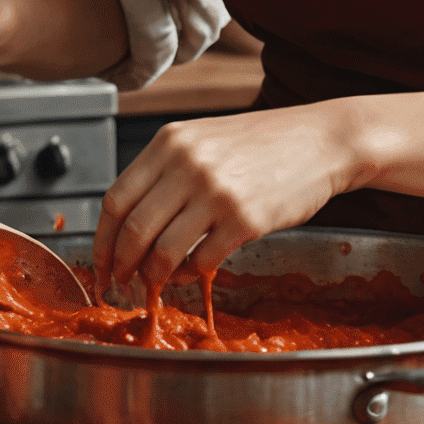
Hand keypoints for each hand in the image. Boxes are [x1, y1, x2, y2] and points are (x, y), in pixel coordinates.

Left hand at [93, 103, 362, 295]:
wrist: (321, 140)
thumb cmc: (263, 143)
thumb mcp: (204, 139)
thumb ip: (166, 171)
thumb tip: (129, 224)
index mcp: (170, 141)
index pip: (115, 199)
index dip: (102, 241)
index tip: (102, 264)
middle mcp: (187, 163)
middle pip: (133, 230)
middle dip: (121, 267)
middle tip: (123, 284)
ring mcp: (216, 192)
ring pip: (161, 253)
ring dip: (153, 277)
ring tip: (158, 282)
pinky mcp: (244, 220)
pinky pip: (200, 262)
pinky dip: (189, 276)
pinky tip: (193, 272)